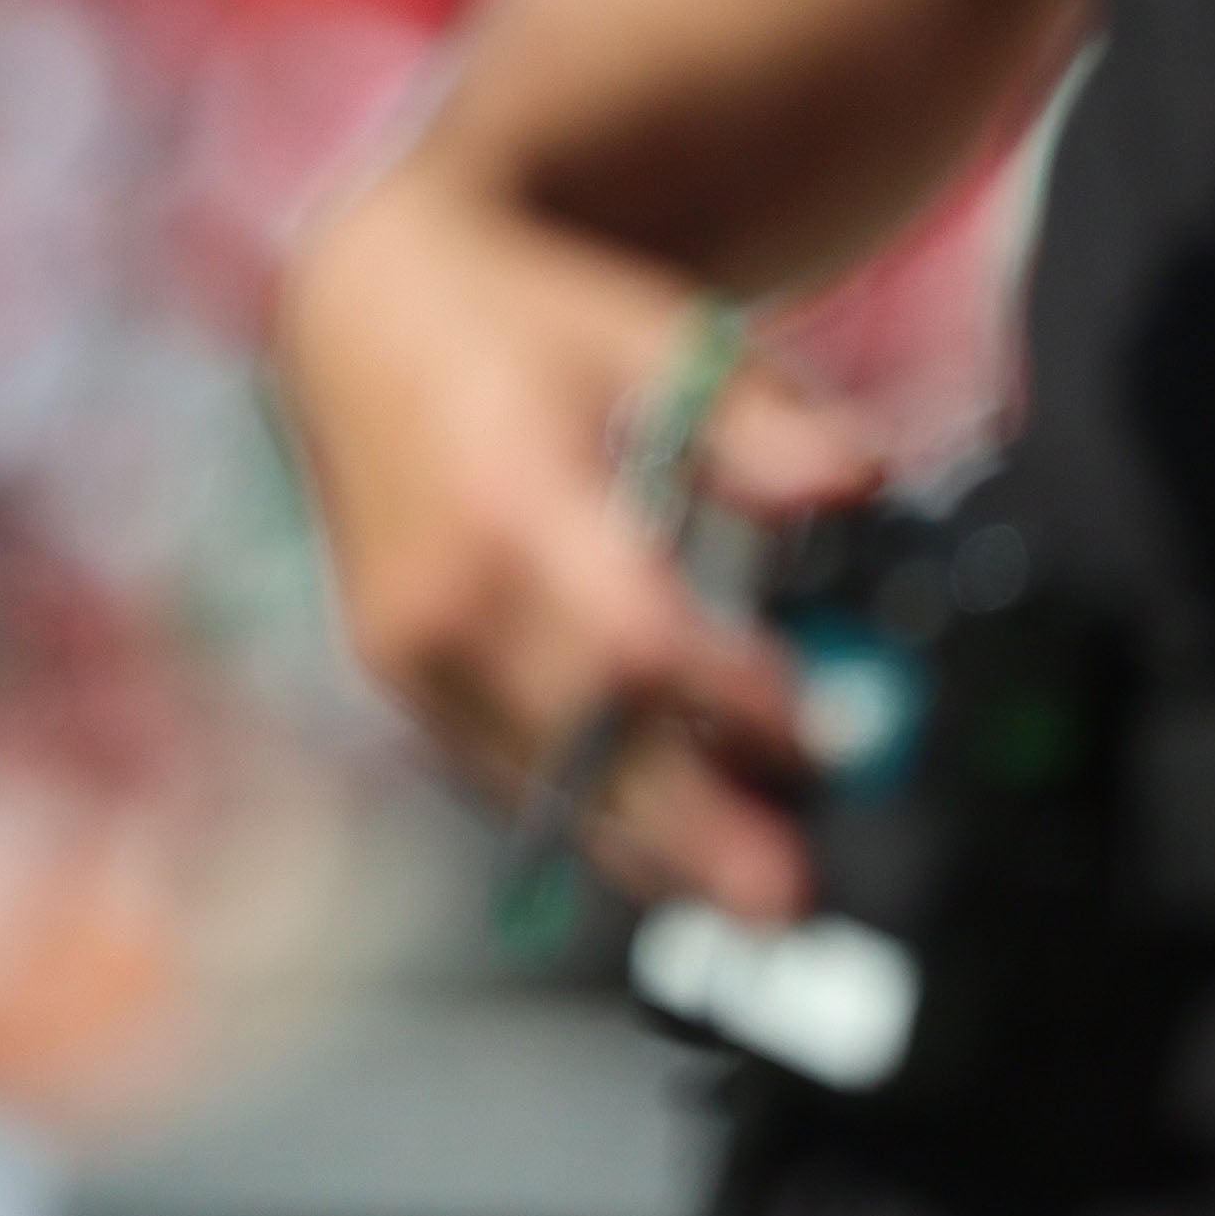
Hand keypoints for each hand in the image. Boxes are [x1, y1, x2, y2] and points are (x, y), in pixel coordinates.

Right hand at [273, 171, 879, 922]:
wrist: (359, 321)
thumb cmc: (519, 329)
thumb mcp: (650, 334)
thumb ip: (759, 422)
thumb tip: (855, 483)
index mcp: (505, 487)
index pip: (626, 624)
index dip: (725, 693)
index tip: (821, 725)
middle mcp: (441, 581)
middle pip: (576, 732)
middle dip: (688, 825)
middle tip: (784, 894)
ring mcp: (405, 640)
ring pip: (534, 771)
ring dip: (644, 841)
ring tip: (739, 894)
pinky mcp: (396, 671)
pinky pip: (496, 764)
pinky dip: (580, 809)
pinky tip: (661, 844)